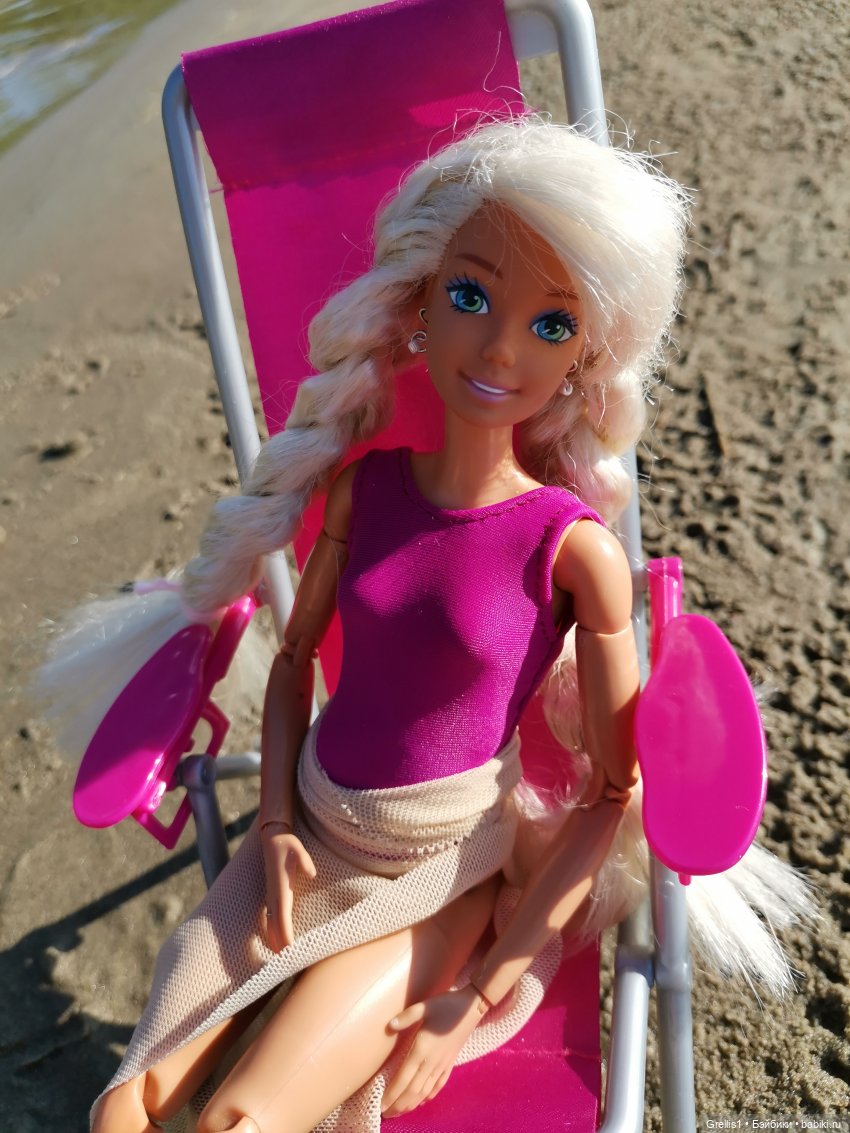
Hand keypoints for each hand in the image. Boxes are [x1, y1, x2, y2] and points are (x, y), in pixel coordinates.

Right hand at [260, 823, 316, 950]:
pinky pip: (272, 920)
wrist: (273, 839)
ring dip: (276, 943)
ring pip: (271, 927)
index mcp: (281, 891)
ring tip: (283, 962)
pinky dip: (274, 933)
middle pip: (275, 929)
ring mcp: (271, 898)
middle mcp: (274, 898)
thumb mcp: (298, 850)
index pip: (282, 920)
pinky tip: (278, 944)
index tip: (289, 954)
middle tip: (288, 968)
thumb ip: (305, 861)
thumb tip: (312, 873)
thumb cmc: (287, 845)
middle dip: (281, 948)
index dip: (285, 938)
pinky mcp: (273, 896)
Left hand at [381, 986, 483, 1115]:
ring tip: (400, 1112)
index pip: (404, 1078)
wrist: (472, 1008)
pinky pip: (439, 1085)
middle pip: (413, 1090)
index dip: (392, 1094)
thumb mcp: (424, 1006)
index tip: (382, 1105)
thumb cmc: (447, 1005)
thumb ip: (406, 1017)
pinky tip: (423, 1102)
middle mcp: (432, 1061)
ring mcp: (442, 1064)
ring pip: (425, 1091)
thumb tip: (389, 1025)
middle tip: (386, 1115)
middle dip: (399, 1105)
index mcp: (422, 1048)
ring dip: (412, 1104)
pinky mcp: (450, 1063)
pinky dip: (429, 1096)